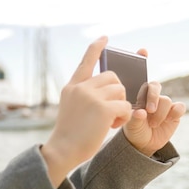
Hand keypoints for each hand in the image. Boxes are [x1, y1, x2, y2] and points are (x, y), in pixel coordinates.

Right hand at [41, 36, 132, 186]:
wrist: (62, 150)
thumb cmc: (70, 134)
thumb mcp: (72, 108)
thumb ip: (85, 94)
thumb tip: (112, 86)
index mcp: (72, 87)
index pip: (86, 61)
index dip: (97, 48)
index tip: (105, 37)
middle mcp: (80, 88)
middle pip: (112, 77)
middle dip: (117, 92)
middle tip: (110, 110)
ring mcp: (91, 97)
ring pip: (121, 91)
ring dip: (121, 106)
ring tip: (109, 121)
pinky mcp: (103, 108)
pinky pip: (126, 106)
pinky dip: (123, 117)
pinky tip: (111, 126)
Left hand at [122, 75, 185, 155]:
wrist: (145, 144)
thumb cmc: (136, 132)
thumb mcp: (132, 127)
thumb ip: (135, 119)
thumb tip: (139, 112)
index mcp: (139, 99)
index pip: (144, 87)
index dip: (145, 95)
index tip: (144, 109)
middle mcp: (152, 99)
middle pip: (156, 87)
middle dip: (153, 97)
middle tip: (151, 111)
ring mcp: (163, 105)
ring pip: (166, 100)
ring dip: (160, 113)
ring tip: (153, 125)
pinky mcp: (174, 113)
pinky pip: (180, 107)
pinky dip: (176, 112)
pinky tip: (168, 120)